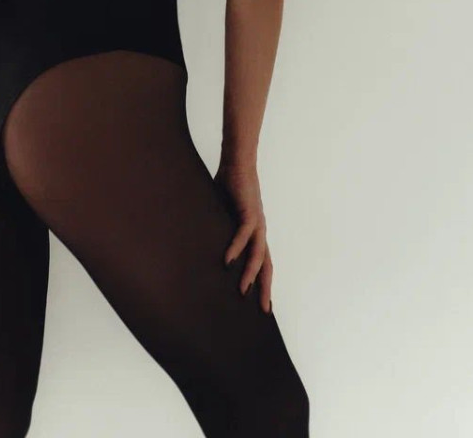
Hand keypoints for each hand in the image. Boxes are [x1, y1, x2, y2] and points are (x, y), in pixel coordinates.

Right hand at [214, 161, 272, 312]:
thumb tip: (206, 244)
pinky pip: (243, 235)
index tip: (264, 304)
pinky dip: (236, 249)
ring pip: (258, 254)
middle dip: (266, 288)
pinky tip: (228, 262)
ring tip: (243, 291)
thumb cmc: (230, 186)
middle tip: (264, 310)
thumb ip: (220, 229)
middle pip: (267, 265)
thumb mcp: (223, 214)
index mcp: (255, 233)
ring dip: (251, 274)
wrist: (237, 162)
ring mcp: (256, 222)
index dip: (263, 283)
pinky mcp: (249, 212)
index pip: (263, 263)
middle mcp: (259, 231)